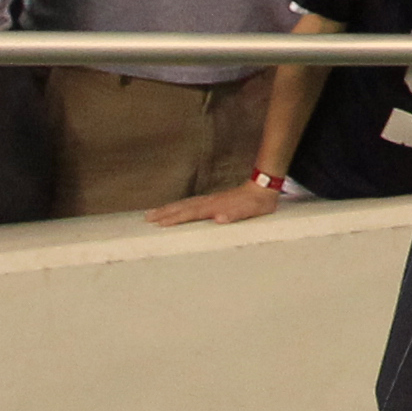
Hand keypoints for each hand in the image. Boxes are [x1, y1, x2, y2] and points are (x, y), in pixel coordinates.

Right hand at [149, 182, 281, 226]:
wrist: (264, 186)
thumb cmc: (256, 203)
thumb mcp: (249, 211)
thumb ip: (234, 215)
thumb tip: (219, 219)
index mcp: (215, 206)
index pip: (191, 213)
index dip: (175, 218)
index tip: (160, 224)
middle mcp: (209, 202)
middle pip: (182, 207)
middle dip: (164, 213)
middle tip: (147, 218)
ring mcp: (210, 199)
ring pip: (184, 204)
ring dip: (168, 208)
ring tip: (153, 213)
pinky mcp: (213, 200)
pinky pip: (190, 203)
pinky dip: (179, 206)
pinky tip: (175, 209)